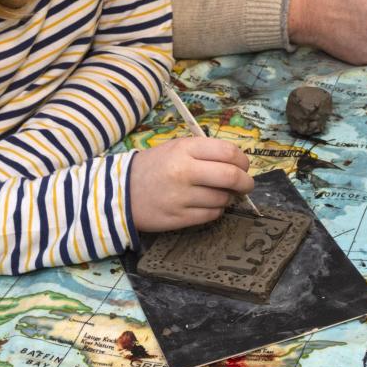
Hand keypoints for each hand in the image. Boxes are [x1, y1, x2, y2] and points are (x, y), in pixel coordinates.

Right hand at [129, 137, 253, 231]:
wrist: (121, 191)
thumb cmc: (154, 166)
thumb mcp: (176, 148)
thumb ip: (205, 152)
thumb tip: (237, 164)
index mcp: (185, 149)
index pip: (228, 153)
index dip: (242, 161)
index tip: (244, 167)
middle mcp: (185, 172)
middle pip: (231, 177)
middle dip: (245, 182)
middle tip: (246, 185)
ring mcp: (181, 197)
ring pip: (222, 199)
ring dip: (228, 198)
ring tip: (220, 194)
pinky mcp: (178, 218)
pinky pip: (210, 215)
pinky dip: (216, 210)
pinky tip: (208, 205)